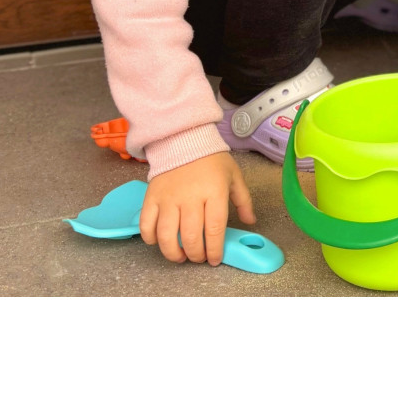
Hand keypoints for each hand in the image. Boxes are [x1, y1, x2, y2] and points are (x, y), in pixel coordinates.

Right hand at [139, 151, 254, 265]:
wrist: (185, 138)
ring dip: (173, 253)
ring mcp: (168, 198)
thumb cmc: (212, 160)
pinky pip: (147, 225)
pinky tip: (160, 241)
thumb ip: (243, 200)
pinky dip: (151, 239)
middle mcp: (190, 197)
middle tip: (199, 257)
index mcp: (214, 192)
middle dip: (196, 255)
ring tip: (180, 256)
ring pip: (167, 236)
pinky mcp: (151, 197)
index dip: (215, 250)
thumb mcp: (234, 176)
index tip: (215, 260)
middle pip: (191, 237)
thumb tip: (250, 222)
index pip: (214, 229)